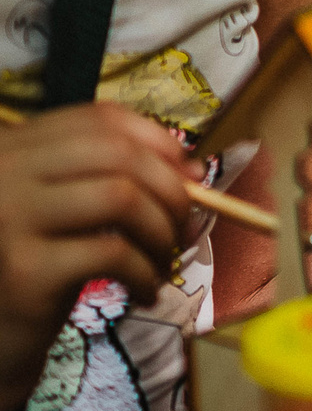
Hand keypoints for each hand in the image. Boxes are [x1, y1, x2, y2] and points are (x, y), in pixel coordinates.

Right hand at [0, 105, 192, 410]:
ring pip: (121, 198)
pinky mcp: (24, 269)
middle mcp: (4, 172)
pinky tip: (145, 292)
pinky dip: (147, 273)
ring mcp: (9, 219)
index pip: (100, 119)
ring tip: (165, 261)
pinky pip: (114, 254)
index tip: (187, 176)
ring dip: (162, 231)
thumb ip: (118, 177)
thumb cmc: (41, 264)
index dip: (157, 141)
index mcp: (15, 147)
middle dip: (170, 189)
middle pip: (118, 154)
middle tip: (186, 227)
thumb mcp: (71, 210)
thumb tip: (195, 172)